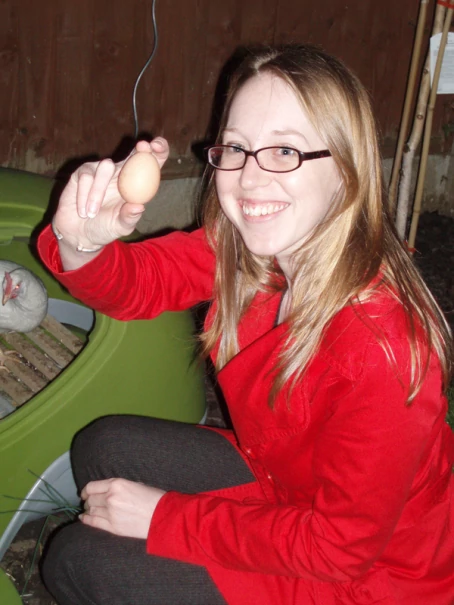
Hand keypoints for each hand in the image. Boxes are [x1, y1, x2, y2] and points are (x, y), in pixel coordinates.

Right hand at [54, 138, 168, 250]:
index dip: (158, 150)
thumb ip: (129, 218)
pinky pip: (86, 177)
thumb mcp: (120, 227)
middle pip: (134, 152)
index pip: (152, 163)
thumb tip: (139, 207)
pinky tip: (83, 211)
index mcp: (136, 184)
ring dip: (98, 192)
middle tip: (142, 148)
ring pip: (105, 167)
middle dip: (141, 148)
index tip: (156, 148)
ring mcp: (101, 171)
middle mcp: (121, 173)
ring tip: (92, 213)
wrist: (80, 234)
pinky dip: (84, 196)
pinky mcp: (83, 173)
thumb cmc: (105, 228)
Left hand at [79, 478, 165, 538]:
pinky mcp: (112, 527)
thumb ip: (119, 487)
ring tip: (89, 510)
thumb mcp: (136, 484)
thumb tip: (109, 490)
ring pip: (91, 510)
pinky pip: (93, 522)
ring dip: (89, 510)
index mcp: (117, 484)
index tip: (85, 493)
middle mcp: (110, 497)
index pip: (92, 486)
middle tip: (90, 503)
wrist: (162, 516)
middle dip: (89, 501)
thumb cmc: (153, 498)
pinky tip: (83, 518)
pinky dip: (86, 520)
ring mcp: (110, 513)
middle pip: (91, 499)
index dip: (86, 490)